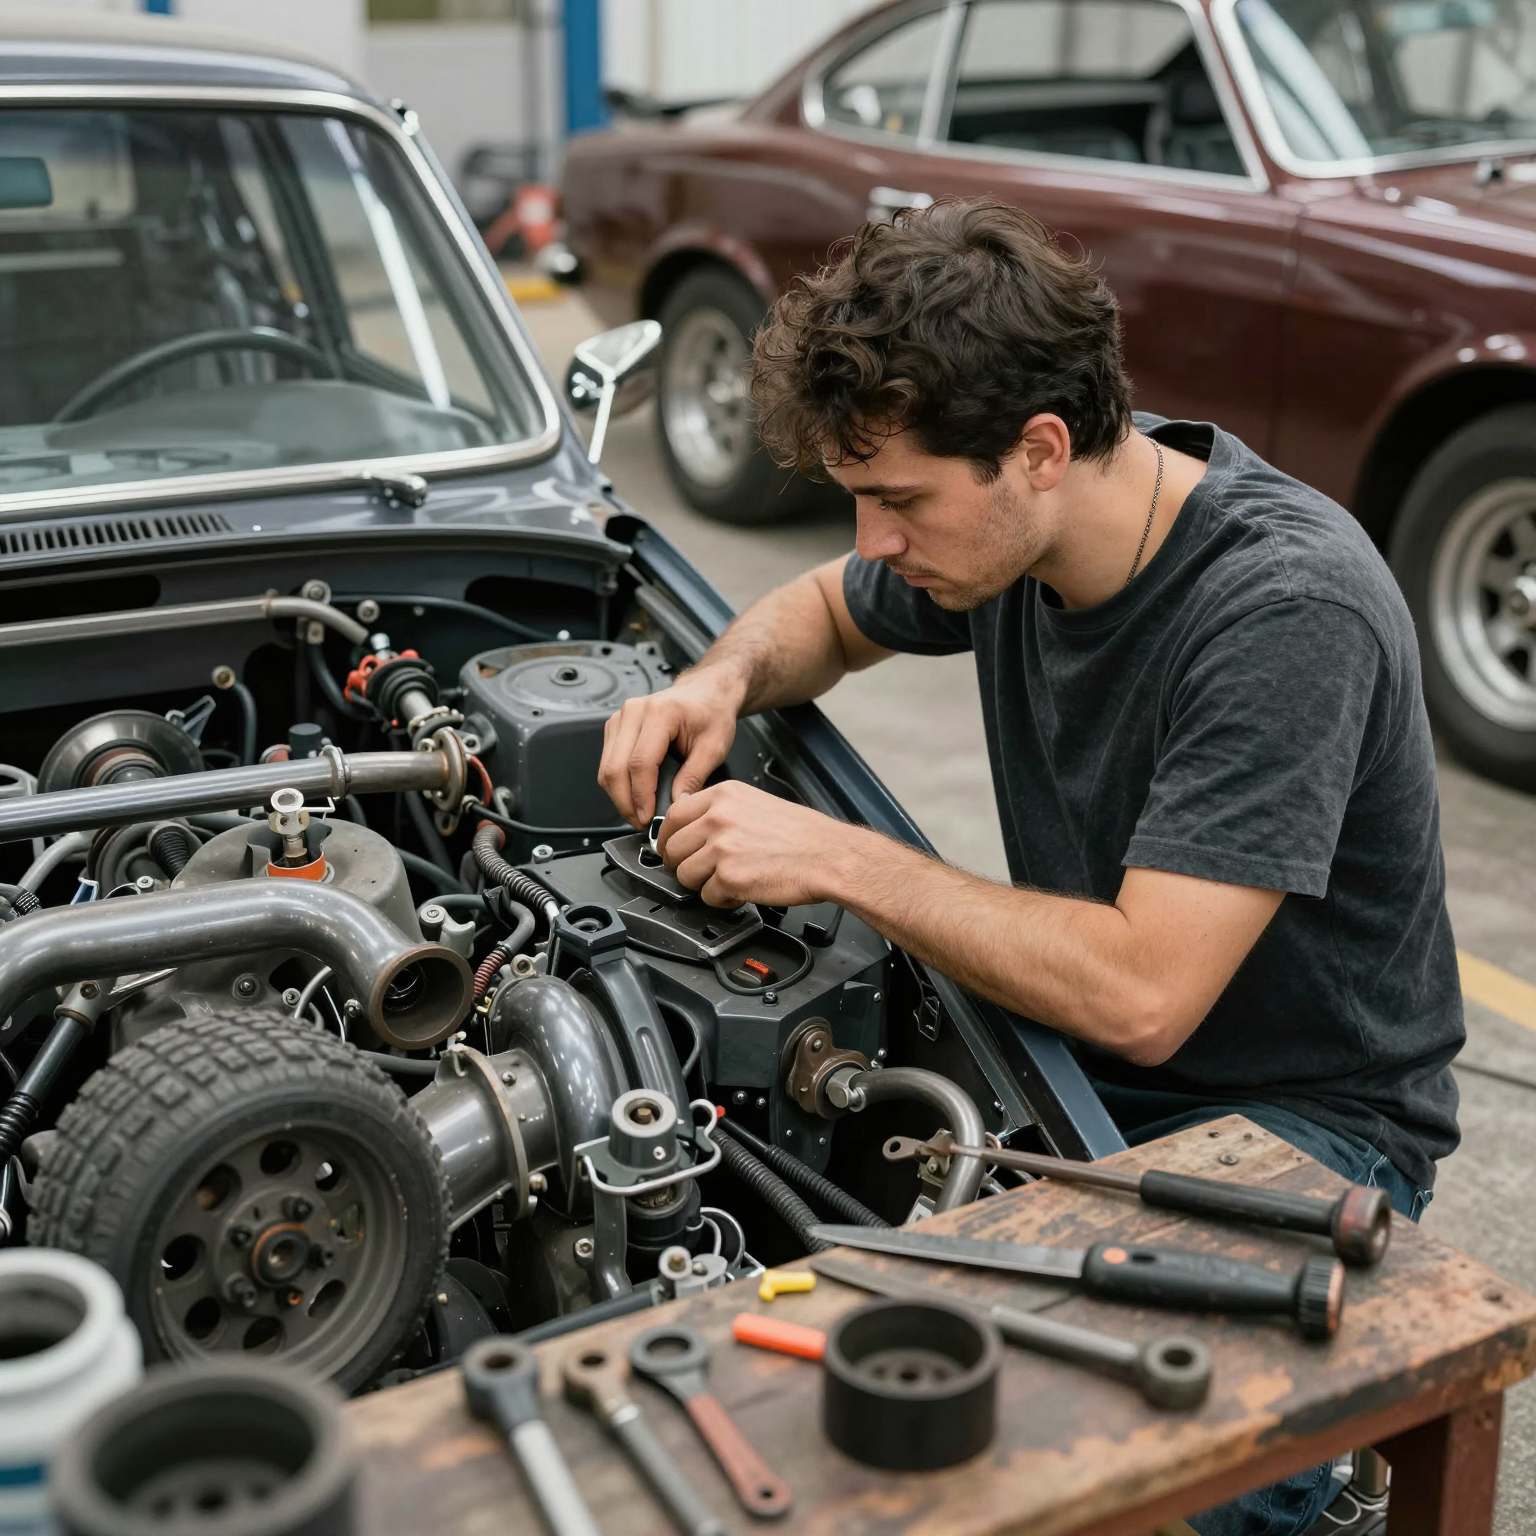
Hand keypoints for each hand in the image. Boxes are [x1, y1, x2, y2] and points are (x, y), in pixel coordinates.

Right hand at [599, 668, 743, 828]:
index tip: (648, 818)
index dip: (642, 796)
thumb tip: (676, 805)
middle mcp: (634, 712)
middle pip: (615, 768)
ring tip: (639, 813)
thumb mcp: (714, 747)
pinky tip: (634, 797)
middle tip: (643, 823)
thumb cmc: (711, 712)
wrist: (705, 693)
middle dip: (626, 803)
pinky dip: (618, 785)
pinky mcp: (616, 727)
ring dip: (619, 797)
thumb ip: (694, 777)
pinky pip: (608, 763)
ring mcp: (620, 718)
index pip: (640, 763)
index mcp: (660, 712)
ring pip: (606, 768)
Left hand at [658, 781, 863, 907]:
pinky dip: (723, 899)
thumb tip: (694, 825)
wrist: (829, 856)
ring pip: (685, 874)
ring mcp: (721, 847)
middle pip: (673, 847)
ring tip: (729, 880)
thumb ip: (722, 811)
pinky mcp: (729, 877)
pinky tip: (743, 889)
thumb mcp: (756, 803)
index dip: (668, 837)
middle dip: (683, 864)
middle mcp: (719, 818)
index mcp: (724, 795)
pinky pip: (707, 896)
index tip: (671, 847)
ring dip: (703, 884)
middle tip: (699, 871)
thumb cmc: (803, 834)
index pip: (674, 815)